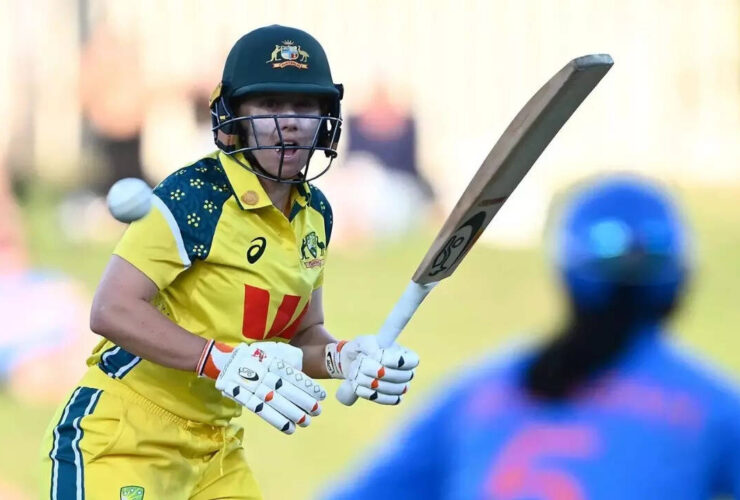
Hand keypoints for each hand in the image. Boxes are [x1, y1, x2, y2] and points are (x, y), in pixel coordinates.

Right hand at [198, 340, 325, 433]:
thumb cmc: (253, 356)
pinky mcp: (246, 400)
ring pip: (278, 404)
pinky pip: (264, 412)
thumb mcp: (271, 351)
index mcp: (273, 362)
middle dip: (305, 403)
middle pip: (288, 392)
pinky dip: (278, 422)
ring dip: (294, 415)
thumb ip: (286, 358)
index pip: (294, 377)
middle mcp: (265, 376)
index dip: (309, 387)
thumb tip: (301, 366)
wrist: (225, 361)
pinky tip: (290, 429)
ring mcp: (255, 389)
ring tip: (307, 422)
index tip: (322, 395)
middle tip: (318, 411)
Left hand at [325, 335, 418, 404]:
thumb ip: (370, 344)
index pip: (411, 361)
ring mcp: (402, 387)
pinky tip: (358, 385)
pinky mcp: (392, 399)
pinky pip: (386, 400)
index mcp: (405, 354)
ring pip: (394, 390)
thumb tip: (375, 355)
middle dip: (380, 372)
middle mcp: (407, 372)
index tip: (380, 358)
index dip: (397, 361)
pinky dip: (370, 394)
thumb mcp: (363, 341)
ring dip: (371, 382)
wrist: (351, 364)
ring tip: (356, 373)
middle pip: (403, 377)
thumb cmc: (361, 349)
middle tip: (362, 366)